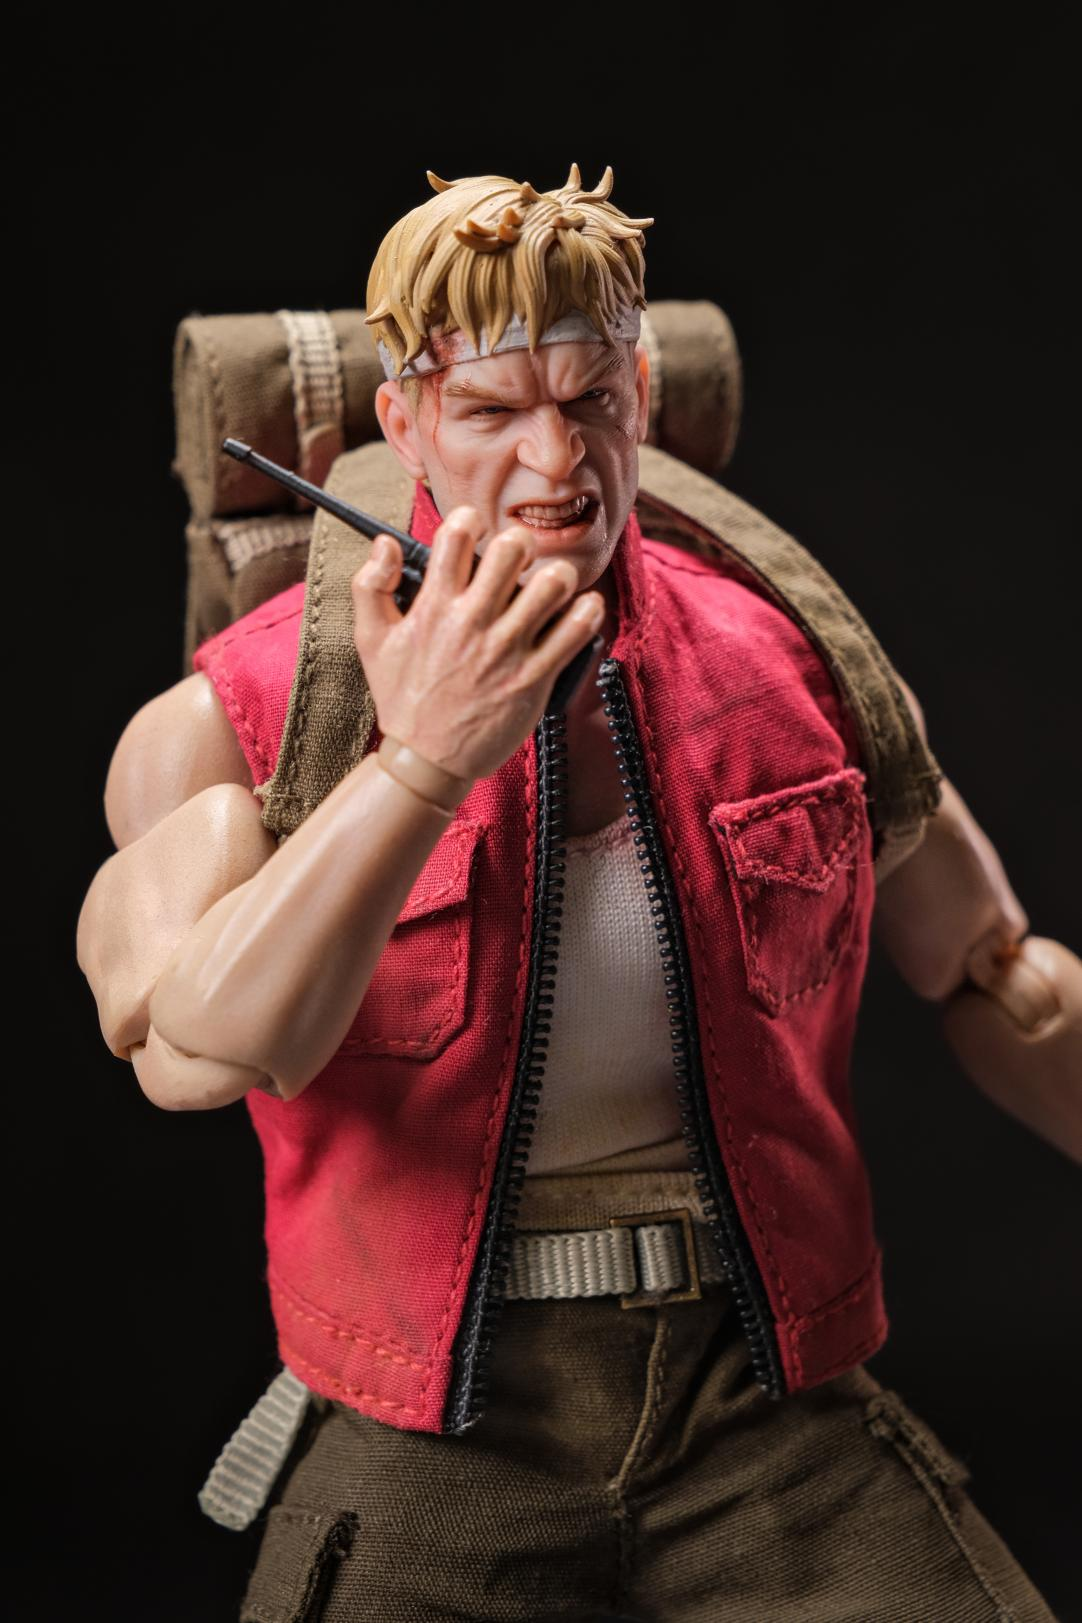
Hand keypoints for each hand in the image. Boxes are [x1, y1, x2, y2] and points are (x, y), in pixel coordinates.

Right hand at [351, 505, 604, 782]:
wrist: (426, 761)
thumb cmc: (402, 697)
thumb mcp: (370, 640)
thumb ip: (369, 585)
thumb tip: (385, 543)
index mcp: (432, 607)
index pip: (455, 536)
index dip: (468, 521)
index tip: (473, 530)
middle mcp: (472, 623)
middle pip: (512, 550)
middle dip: (520, 544)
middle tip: (520, 560)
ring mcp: (507, 651)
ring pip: (551, 584)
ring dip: (557, 576)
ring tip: (551, 587)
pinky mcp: (535, 679)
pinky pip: (576, 632)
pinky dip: (587, 612)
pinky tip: (581, 610)